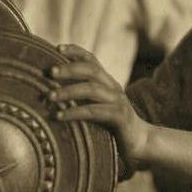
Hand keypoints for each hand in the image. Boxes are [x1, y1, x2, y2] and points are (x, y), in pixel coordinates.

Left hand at [45, 44, 151, 168]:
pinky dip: (75, 112)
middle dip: (69, 68)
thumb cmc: (113, 127)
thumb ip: (82, 98)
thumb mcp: (97, 107)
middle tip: (49, 72)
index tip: (57, 47)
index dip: (76, 51)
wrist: (142, 144)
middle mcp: (113, 88)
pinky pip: (94, 112)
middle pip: (91, 70)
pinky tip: (59, 116)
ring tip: (50, 97)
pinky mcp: (120, 117)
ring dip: (68, 91)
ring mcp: (118, 101)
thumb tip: (50, 93)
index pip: (91, 60)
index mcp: (107, 82)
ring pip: (92, 89)